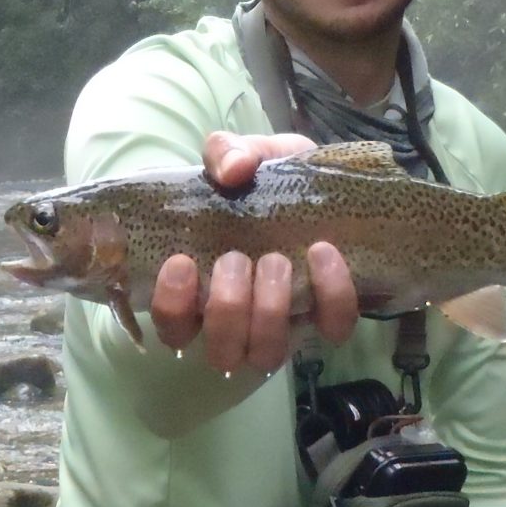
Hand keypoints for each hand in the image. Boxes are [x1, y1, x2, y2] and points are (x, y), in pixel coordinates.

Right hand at [149, 132, 359, 374]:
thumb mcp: (243, 156)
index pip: (173, 328)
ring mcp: (286, 324)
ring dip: (268, 312)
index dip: (172, 308)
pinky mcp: (330, 315)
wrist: (328, 184)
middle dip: (225, 309)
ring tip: (275, 260)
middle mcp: (240, 321)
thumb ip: (227, 152)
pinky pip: (333, 327)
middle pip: (221, 352)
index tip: (181, 262)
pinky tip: (323, 253)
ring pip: (267, 354)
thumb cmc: (268, 180)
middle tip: (235, 259)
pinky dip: (330, 294)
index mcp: (203, 289)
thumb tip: (232, 169)